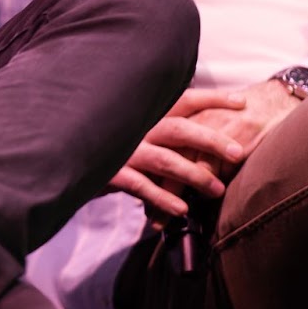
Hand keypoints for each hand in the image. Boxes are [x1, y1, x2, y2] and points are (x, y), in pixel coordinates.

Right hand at [106, 88, 245, 227]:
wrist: (65, 158)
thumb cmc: (109, 146)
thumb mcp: (135, 130)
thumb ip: (162, 130)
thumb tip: (205, 135)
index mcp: (143, 113)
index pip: (182, 100)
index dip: (212, 99)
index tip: (242, 102)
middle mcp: (135, 128)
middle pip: (180, 129)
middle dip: (211, 140)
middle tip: (238, 153)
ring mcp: (123, 150)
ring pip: (166, 160)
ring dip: (195, 175)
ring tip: (217, 190)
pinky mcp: (111, 172)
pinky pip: (142, 187)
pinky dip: (164, 198)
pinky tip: (182, 209)